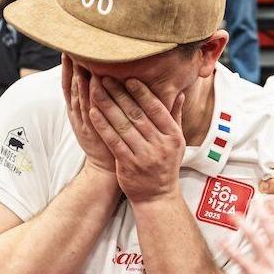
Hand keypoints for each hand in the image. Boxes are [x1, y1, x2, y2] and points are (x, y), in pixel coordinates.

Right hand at [61, 58, 115, 176]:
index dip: (67, 67)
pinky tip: (90, 80)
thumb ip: (96, 100)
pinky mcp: (92, 129)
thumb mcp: (96, 118)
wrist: (106, 168)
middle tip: (69, 45)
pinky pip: (89, 108)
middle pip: (70, 86)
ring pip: (78, 95)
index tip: (68, 48)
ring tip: (77, 56)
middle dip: (69, 66)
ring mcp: (84, 121)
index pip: (69, 84)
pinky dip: (88, 94)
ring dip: (77, 75)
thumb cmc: (106, 140)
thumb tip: (97, 78)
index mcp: (77, 110)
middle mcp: (78, 113)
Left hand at [88, 77, 185, 202]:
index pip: (157, 109)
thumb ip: (176, 116)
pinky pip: (113, 141)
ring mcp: (144, 156)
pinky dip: (103, 126)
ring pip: (123, 126)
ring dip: (107, 105)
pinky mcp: (128, 165)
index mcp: (173, 135)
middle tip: (105, 77)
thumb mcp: (177, 142)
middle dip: (119, 94)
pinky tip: (93, 112)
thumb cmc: (166, 165)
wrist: (157, 196)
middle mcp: (160, 144)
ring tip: (95, 89)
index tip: (129, 77)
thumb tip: (180, 93)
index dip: (142, 93)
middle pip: (137, 114)